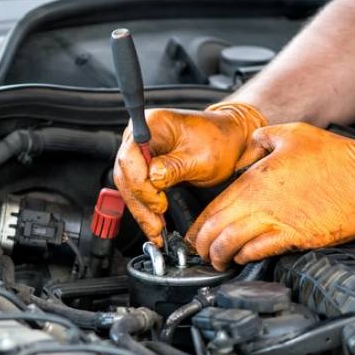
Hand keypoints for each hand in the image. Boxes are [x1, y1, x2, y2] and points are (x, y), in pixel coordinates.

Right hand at [113, 102, 266, 246]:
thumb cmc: (219, 141)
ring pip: (128, 186)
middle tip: (155, 225)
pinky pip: (137, 189)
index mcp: (152, 124)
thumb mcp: (202, 157)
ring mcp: (140, 151)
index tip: (158, 203)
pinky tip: (153, 223)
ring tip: (155, 230)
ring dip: (141, 210)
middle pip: (126, 174)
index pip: (131, 156)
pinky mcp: (144, 166)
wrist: (228, 140)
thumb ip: (175, 167)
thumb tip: (153, 179)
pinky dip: (145, 207)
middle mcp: (140, 136)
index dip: (141, 184)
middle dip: (140, 203)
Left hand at [185, 123, 354, 270]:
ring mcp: (278, 221)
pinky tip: (243, 257)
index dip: (198, 224)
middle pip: (216, 229)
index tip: (194, 233)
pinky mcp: (297, 237)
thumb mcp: (291, 133)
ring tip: (217, 260)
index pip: (213, 206)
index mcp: (255, 178)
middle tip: (199, 252)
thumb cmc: (336, 157)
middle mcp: (261, 202)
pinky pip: (260, 251)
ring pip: (232, 244)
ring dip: (220, 255)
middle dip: (202, 245)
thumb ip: (261, 139)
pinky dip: (246, 256)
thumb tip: (248, 145)